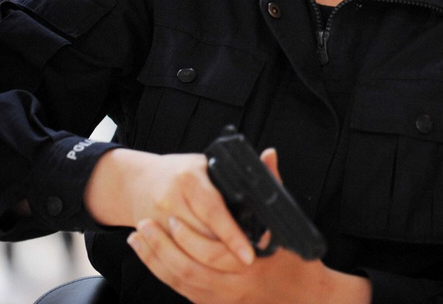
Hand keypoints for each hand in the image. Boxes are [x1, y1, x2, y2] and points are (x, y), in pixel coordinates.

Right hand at [84, 147, 254, 269]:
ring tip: (230, 268)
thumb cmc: (182, 173)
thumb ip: (236, 171)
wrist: (140, 180)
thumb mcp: (208, 165)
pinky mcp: (150, 234)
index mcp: (190, 178)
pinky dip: (191, 262)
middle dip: (226, 252)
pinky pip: (174, 256)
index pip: (214, 211)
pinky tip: (205, 266)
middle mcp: (172, 197)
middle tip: (246, 262)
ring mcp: (158, 217)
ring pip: (188, 250)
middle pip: (202, 236)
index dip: (232, 235)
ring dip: (210, 262)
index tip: (248, 255)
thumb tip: (269, 160)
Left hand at [122, 149, 370, 302]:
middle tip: (144, 224)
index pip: (213, 248)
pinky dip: (163, 274)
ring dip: (155, 260)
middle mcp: (235, 286)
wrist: (304, 299)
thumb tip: (268, 154)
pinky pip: (181, 292)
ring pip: (180, 281)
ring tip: (138, 239)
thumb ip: (274, 187)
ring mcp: (223, 300)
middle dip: (162, 245)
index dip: (188, 235)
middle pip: (187, 267)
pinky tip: (150, 259)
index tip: (171, 217)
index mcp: (252, 261)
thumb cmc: (296, 263)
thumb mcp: (287, 225)